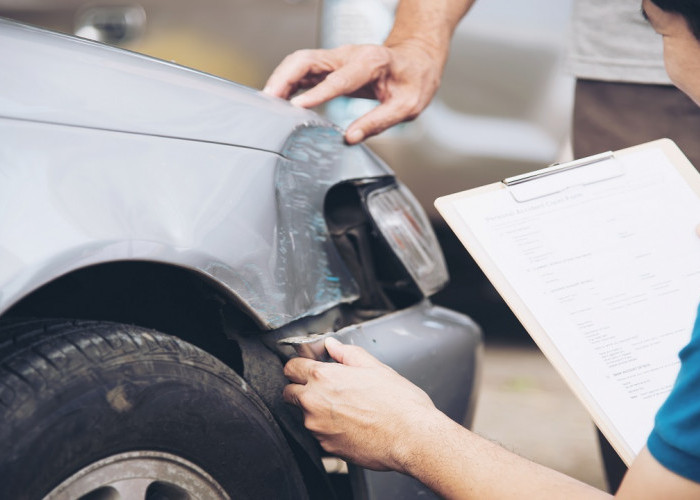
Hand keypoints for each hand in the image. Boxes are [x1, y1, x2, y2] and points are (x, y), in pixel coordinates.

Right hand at [263, 41, 443, 143]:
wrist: (415, 59)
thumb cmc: (414, 80)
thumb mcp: (407, 106)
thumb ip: (378, 122)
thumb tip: (350, 138)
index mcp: (371, 63)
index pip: (338, 79)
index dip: (317, 93)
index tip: (296, 107)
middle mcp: (348, 55)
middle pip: (306, 60)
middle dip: (283, 79)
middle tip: (268, 102)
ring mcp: (335, 58)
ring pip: (298, 62)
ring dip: (279, 80)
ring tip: (265, 104)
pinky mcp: (328, 65)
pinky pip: (301, 70)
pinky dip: (285, 82)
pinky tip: (276, 99)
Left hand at [283, 337, 439, 471]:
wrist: (412, 438)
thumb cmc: (399, 403)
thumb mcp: (374, 367)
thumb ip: (347, 354)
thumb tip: (332, 345)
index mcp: (323, 377)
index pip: (291, 367)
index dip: (299, 365)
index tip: (307, 367)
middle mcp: (314, 403)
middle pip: (289, 393)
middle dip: (300, 388)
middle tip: (323, 388)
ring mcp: (318, 428)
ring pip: (304, 415)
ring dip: (315, 410)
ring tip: (345, 408)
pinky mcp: (326, 448)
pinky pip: (319, 434)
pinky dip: (328, 428)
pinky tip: (351, 424)